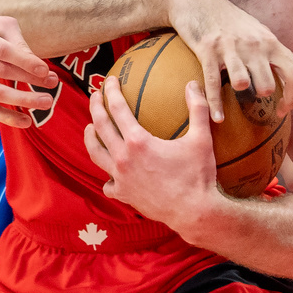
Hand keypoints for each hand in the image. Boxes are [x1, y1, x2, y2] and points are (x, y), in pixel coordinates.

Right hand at [0, 15, 57, 127]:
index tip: (45, 70)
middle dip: (29, 79)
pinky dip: (6, 116)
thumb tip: (40, 70)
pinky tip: (25, 121)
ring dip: (22, 100)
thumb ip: (19, 43)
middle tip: (53, 84)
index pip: (1, 50)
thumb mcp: (1, 26)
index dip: (25, 61)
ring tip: (46, 102)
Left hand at [85, 76, 220, 230]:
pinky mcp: (124, 195)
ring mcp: (121, 178)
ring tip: (90, 128)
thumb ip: (197, 108)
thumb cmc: (198, 175)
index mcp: (138, 142)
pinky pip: (108, 183)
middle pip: (101, 127)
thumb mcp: (201, 138)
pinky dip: (107, 175)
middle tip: (95, 94)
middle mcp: (123, 158)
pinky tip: (110, 172)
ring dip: (90, 138)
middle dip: (95, 107)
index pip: (118, 109)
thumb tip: (193, 84)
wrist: (194, 212)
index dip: (112, 91)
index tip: (111, 80)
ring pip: (95, 154)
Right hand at [167, 0, 292, 122]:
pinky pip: (213, 83)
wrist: (198, 1)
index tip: (283, 110)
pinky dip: (215, 105)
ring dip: (240, 93)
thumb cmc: (232, 21)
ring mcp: (230, 48)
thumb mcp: (261, 33)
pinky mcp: (208, 50)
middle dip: (263, 97)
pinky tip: (218, 117)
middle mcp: (254, 45)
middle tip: (256, 101)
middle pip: (268, 85)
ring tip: (237, 91)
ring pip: (242, 84)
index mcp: (270, 42)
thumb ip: (282, 56)